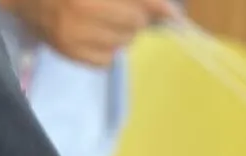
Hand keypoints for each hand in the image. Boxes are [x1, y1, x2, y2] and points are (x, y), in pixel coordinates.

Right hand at [10, 0, 174, 67]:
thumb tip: (165, 11)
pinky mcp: (71, 54)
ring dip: (121, 32)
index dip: (157, 8)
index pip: (137, 4)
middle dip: (135, 16)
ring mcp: (76, 35)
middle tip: (121, 10)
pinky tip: (95, 35)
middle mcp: (84, 11)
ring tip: (104, 20)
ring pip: (123, 43)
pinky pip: (107, 59)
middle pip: (134, 24)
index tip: (174, 17)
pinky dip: (108, 49)